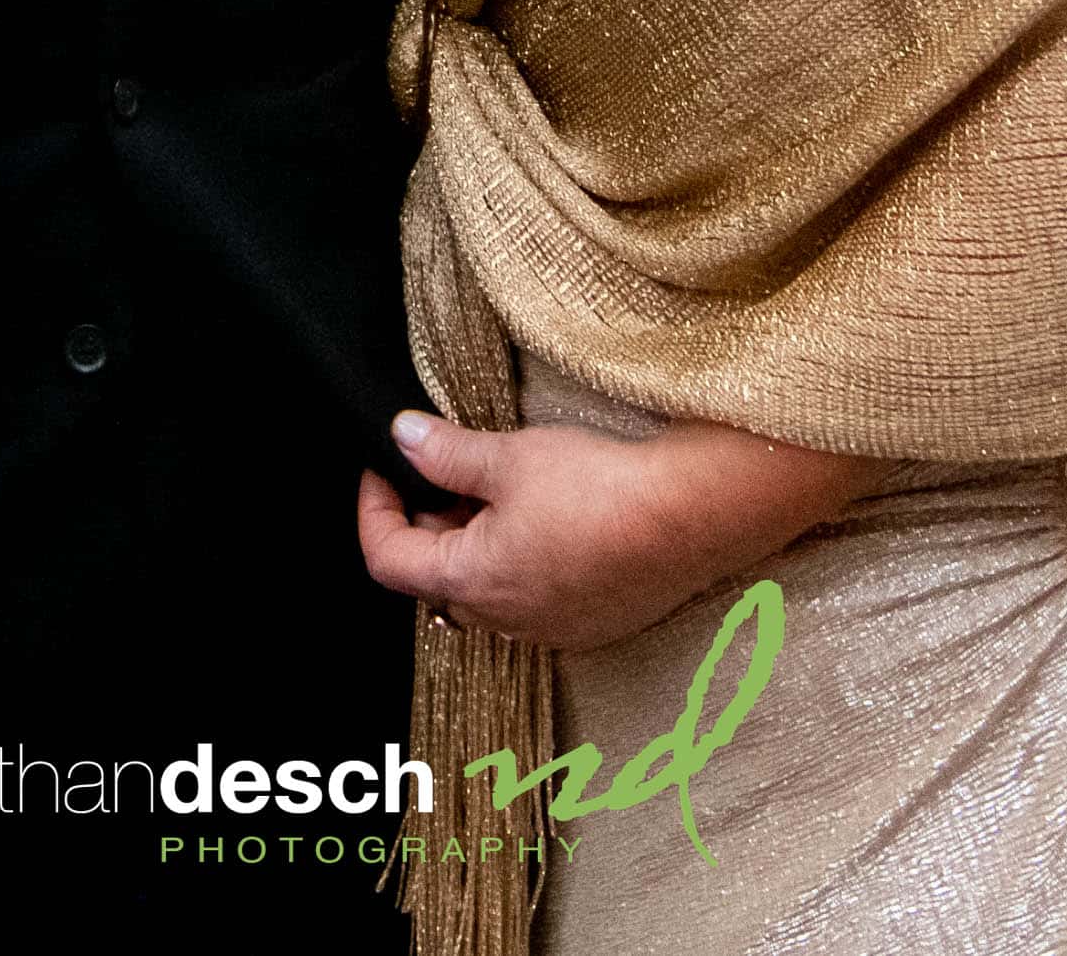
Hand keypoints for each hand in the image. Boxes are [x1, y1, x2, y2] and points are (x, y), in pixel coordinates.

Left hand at [353, 411, 878, 653]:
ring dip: (481, 547)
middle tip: (447, 475)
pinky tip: (554, 521)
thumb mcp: (510, 457)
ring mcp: (552, 629)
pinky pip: (537, 601)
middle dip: (433, 526)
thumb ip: (447, 453)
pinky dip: (526, 564)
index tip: (382, 472)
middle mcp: (506, 621)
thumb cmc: (601, 489)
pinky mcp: (594, 624)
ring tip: (504, 493)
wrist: (691, 516)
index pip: (390, 559)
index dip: (375, 511)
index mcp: (471, 582)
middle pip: (438, 580)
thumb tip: (404, 437)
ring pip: (490, 593)